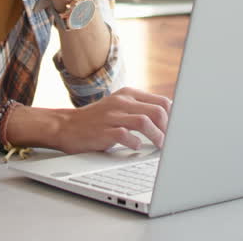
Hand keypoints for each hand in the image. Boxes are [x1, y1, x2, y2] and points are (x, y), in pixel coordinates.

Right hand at [52, 88, 172, 153]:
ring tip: (160, 146)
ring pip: (145, 121)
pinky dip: (136, 143)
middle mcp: (122, 102)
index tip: (177, 129)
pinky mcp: (104, 130)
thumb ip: (139, 109)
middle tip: (172, 141)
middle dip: (169, 128)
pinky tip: (137, 147)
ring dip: (157, 136)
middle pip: (157, 111)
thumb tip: (167, 120)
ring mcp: (112, 116)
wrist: (65, 125)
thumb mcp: (118, 107)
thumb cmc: (95, 120)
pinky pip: (126, 136)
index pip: (162, 101)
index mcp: (128, 94)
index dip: (174, 117)